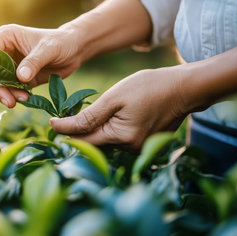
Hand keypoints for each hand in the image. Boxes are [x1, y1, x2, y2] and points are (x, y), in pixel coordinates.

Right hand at [0, 24, 82, 107]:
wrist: (74, 50)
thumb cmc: (61, 43)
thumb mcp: (48, 50)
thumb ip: (33, 62)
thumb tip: (19, 77)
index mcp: (6, 37)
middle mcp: (4, 50)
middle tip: (10, 102)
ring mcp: (10, 65)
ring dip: (8, 94)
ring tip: (24, 99)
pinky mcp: (19, 77)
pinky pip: (11, 89)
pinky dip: (16, 96)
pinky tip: (27, 98)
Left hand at [50, 67, 187, 151]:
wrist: (185, 88)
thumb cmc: (149, 87)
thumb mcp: (114, 97)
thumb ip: (87, 116)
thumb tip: (60, 127)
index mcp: (120, 137)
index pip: (83, 141)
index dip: (65, 132)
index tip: (51, 121)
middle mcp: (130, 149)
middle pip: (94, 144)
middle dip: (79, 131)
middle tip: (67, 115)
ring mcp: (138, 149)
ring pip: (106, 142)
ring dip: (96, 130)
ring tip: (92, 113)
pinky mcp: (144, 145)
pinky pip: (119, 140)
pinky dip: (110, 130)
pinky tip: (111, 117)